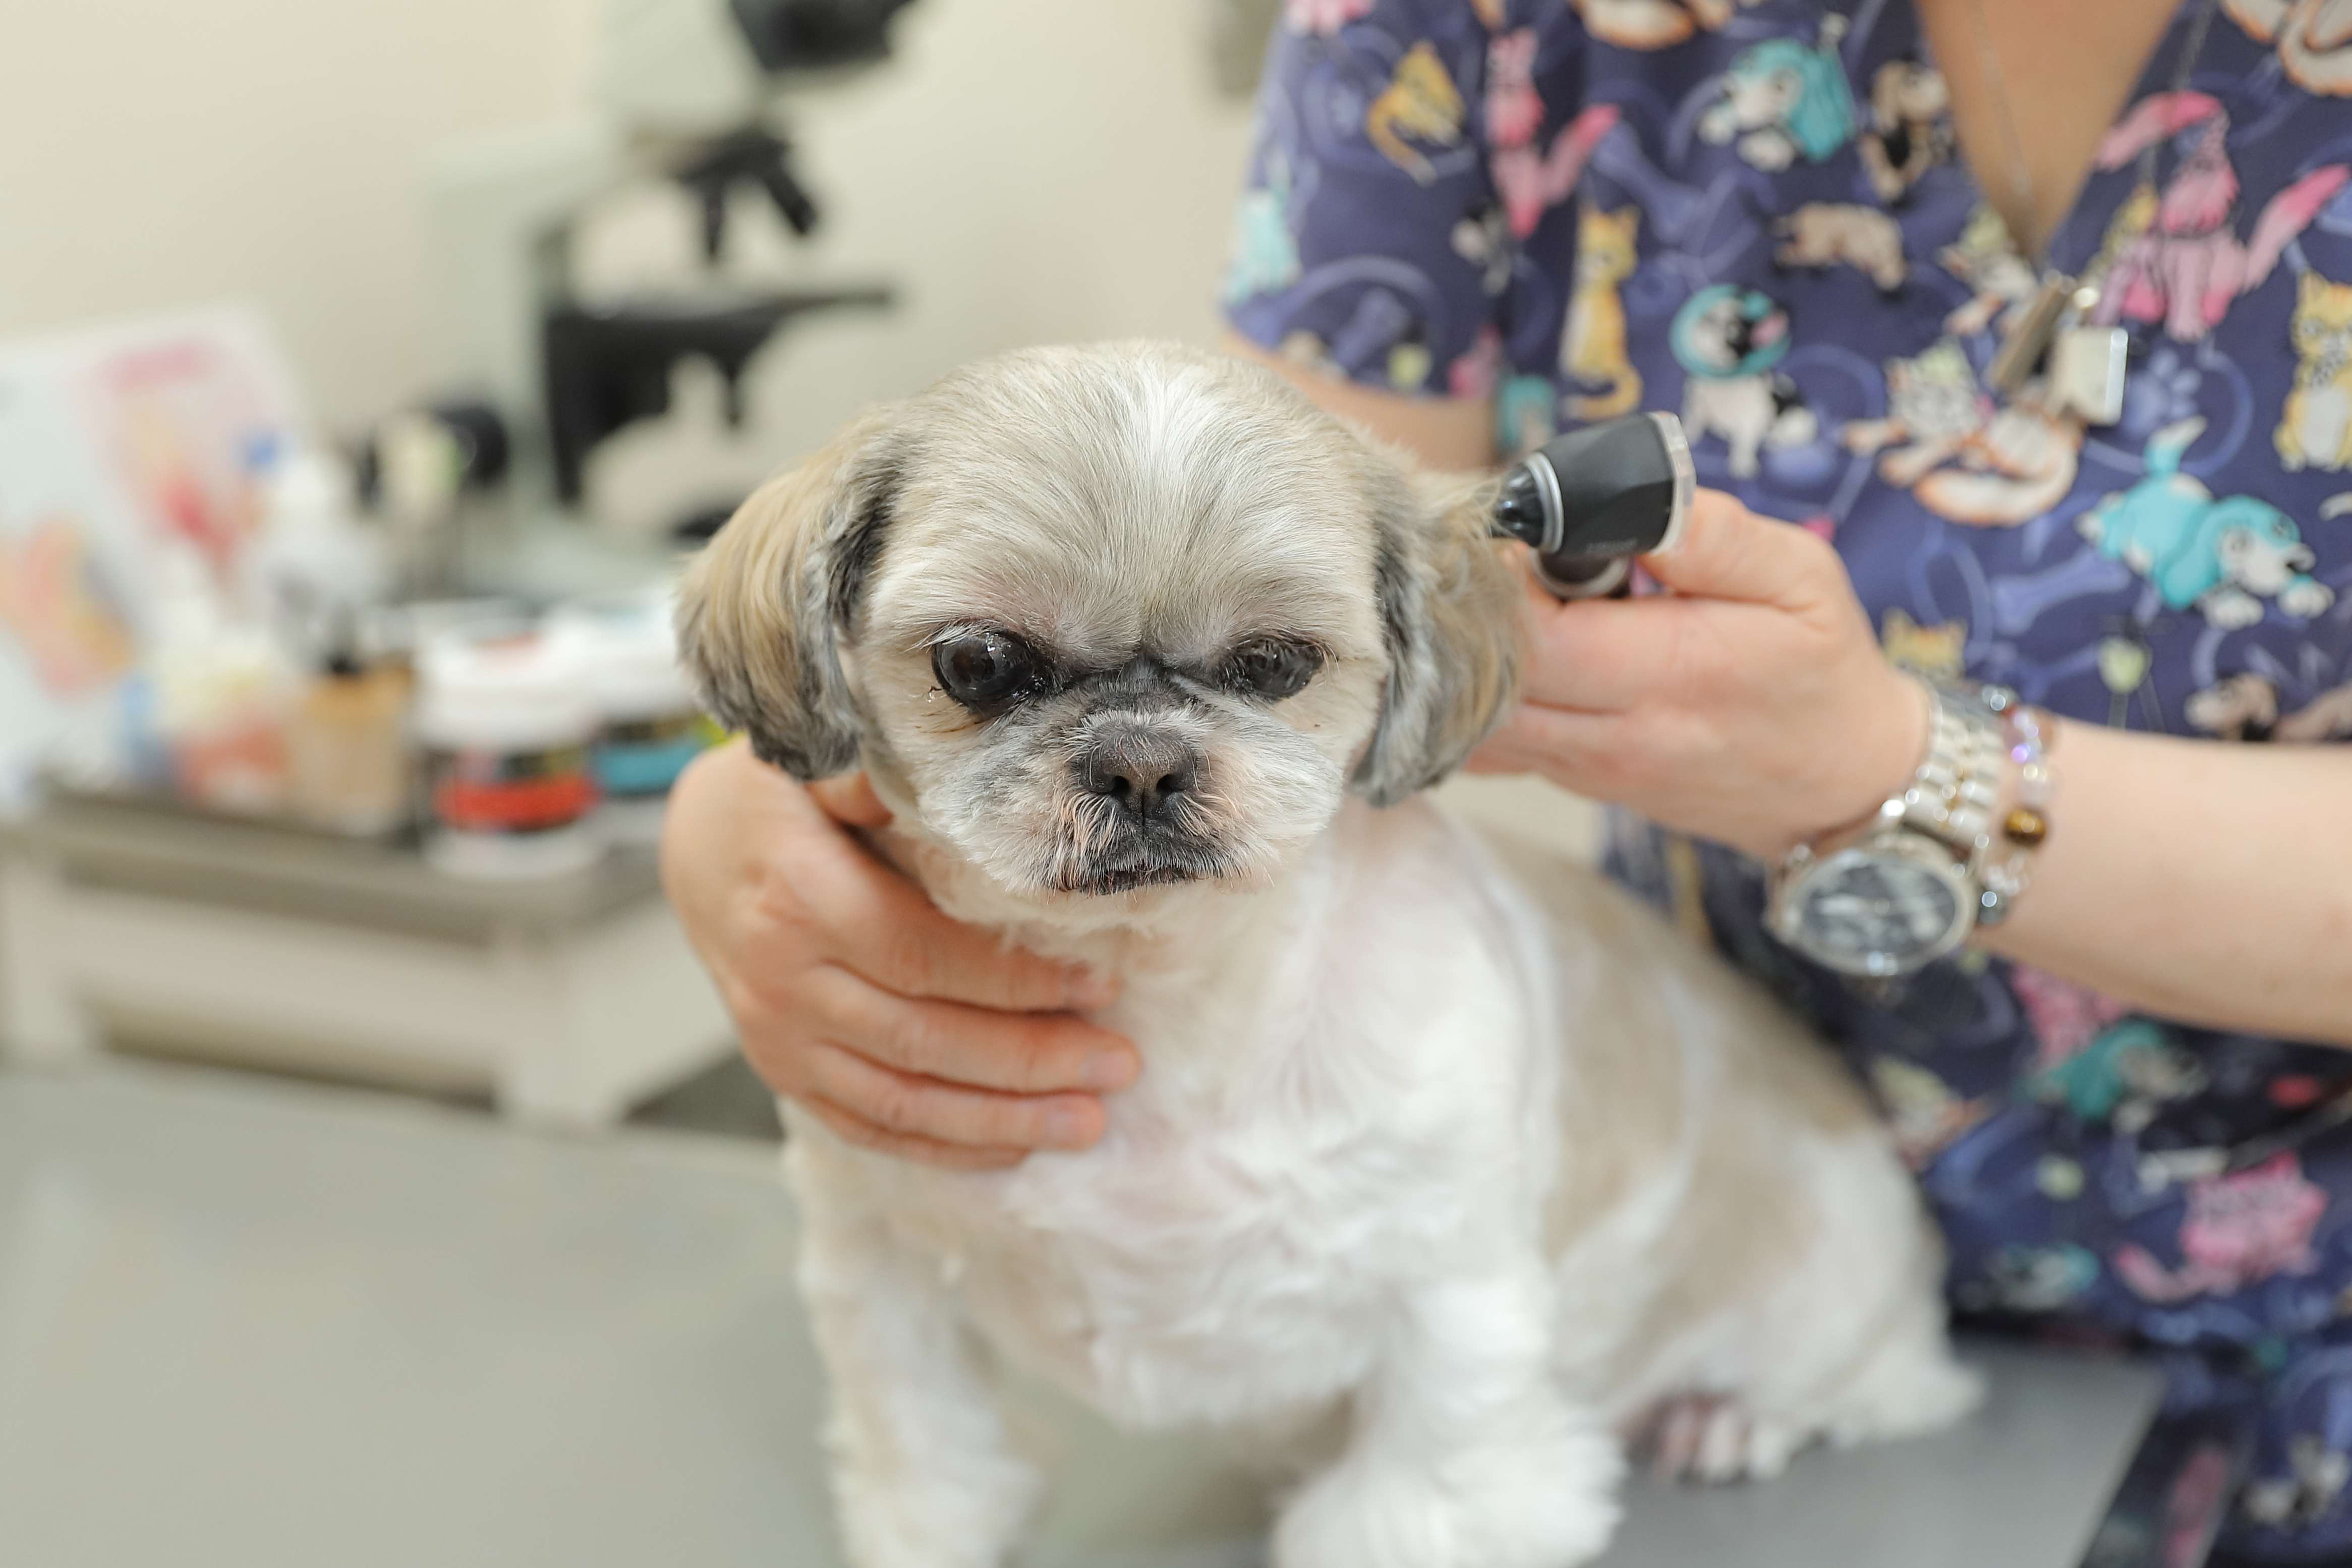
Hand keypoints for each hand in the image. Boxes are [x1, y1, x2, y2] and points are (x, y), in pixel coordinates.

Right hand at [660, 740, 1139, 1169]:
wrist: (697, 847)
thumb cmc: (781, 796)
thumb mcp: (821, 760)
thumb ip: (886, 776)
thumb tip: (968, 778)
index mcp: (802, 896)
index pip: (927, 956)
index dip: (1017, 980)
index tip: (1100, 985)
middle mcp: (785, 978)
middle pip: (925, 1039)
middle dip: (1031, 1061)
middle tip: (1119, 1065)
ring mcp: (779, 1036)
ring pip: (902, 1098)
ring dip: (1001, 1118)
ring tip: (1088, 1122)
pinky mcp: (783, 1071)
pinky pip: (868, 1123)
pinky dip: (942, 1144)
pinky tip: (1012, 1147)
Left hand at [1467, 491, 1925, 859]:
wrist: (1841, 782)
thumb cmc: (1821, 667)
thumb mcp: (1800, 578)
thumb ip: (1711, 536)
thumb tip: (1624, 500)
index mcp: (1672, 674)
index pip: (1535, 635)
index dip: (1505, 578)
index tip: (1524, 537)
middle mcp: (1616, 736)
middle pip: (1487, 682)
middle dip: (1478, 613)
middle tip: (1509, 565)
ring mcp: (1589, 770)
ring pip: (1476, 722)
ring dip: (1473, 658)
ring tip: (1517, 607)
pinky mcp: (1576, 783)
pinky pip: (1496, 746)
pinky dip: (1478, 701)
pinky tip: (1514, 657)